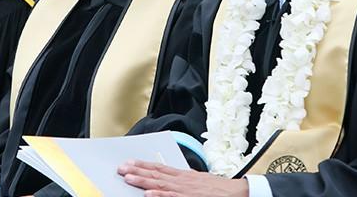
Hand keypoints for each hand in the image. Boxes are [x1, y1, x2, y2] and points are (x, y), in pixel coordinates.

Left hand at [118, 160, 248, 196]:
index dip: (142, 165)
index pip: (159, 167)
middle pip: (155, 174)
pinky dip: (159, 195)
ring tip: (128, 178)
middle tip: (121, 169)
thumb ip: (182, 181)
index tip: (129, 162)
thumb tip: (168, 181)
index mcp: (183, 175)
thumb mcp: (198, 181)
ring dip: (143, 181)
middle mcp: (182, 180)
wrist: (236, 192)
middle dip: (137, 171)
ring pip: (160, 184)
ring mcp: (185, 189)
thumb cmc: (217, 190)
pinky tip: (148, 194)